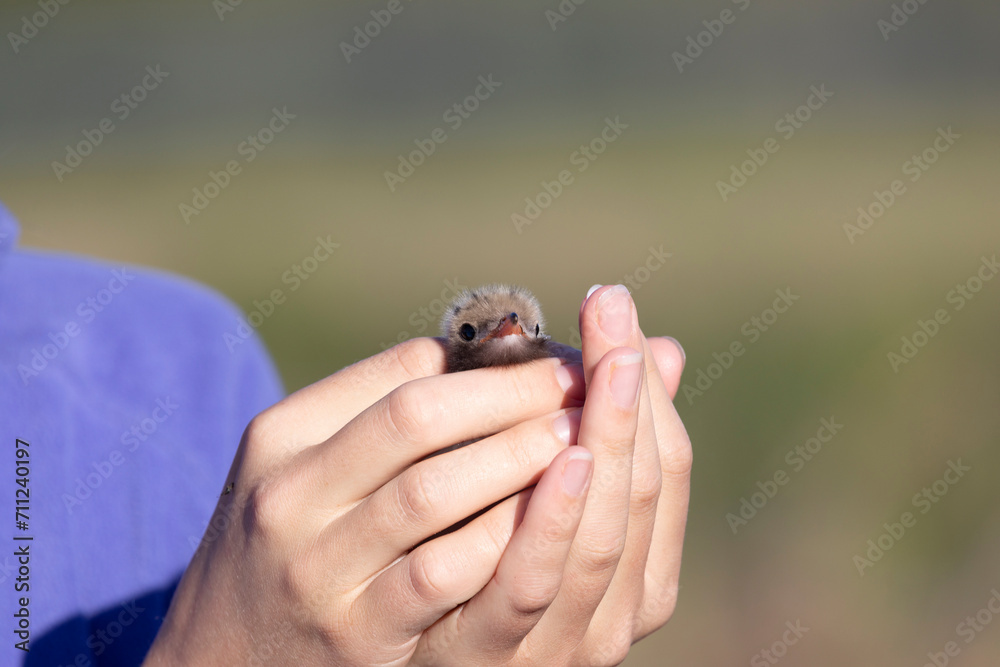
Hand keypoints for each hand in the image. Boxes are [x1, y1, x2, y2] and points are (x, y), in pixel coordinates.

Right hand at [144, 336, 589, 665]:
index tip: (550, 355)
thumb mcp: (301, 466)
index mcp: (282, 436)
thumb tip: (484, 355)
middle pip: (418, 418)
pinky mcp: (355, 634)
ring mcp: (319, 569)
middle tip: (584, 382)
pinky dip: (499, 540)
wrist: (214, 658)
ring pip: (433, 492)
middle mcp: (291, 496)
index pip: (400, 375)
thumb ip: (376, 410)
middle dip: (512, 395)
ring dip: (517, 460)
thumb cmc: (284, 542)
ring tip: (581, 439)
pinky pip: (440, 575)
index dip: (489, 362)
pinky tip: (548, 519)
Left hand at [409, 284, 691, 665]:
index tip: (618, 307)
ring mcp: (560, 644)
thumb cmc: (480, 573)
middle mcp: (616, 615)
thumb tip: (665, 347)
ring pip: (600, 540)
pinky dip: (551, 523)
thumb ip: (597, 438)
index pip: (667, 470)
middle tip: (614, 314)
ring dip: (607, 447)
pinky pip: (527, 587)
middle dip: (629, 399)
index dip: (648, 388)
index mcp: (641, 576)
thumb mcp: (546, 503)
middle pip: (640, 495)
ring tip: (605, 372)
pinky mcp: (488, 657)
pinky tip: (563, 458)